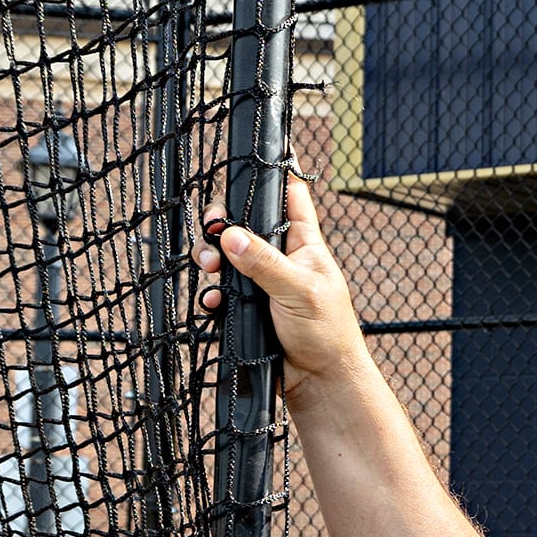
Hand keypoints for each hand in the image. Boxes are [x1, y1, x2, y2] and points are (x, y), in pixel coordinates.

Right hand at [196, 177, 369, 389]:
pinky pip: (221, 291)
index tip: (260, 154)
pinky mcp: (247, 306)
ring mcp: (262, 281)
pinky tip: (212, 302)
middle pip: (244, 222)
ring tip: (210, 268)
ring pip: (226, 255)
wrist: (318, 382)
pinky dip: (212, 294)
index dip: (277, 172)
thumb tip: (231, 237)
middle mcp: (280, 257)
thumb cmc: (326, 333)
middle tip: (212, 231)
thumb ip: (264, 263)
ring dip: (211, 257)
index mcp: (304, 243)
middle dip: (222, 222)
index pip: (290, 195)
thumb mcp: (299, 291)